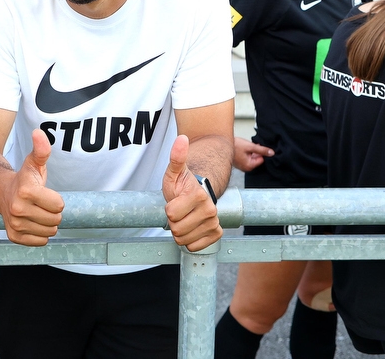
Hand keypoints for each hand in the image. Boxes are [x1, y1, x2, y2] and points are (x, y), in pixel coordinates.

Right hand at [0, 129, 63, 245]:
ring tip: (36, 212)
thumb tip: (38, 132)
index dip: (56, 199)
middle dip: (53, 212)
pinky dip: (40, 234)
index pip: (59, 205)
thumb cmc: (24, 178)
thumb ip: (41, 149)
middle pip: (56, 220)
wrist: (1, 193)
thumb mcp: (33, 162)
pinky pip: (42, 241)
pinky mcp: (14, 236)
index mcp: (25, 191)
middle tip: (41, 203)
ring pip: (50, 232)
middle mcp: (17, 209)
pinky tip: (31, 222)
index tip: (45, 193)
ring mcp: (14, 224)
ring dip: (47, 223)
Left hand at [162, 135, 222, 250]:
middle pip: (177, 229)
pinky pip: (195, 246)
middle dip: (172, 222)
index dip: (168, 209)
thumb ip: (176, 157)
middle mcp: (210, 209)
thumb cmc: (183, 184)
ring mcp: (214, 222)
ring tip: (184, 218)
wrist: (198, 194)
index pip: (171, 214)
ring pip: (184, 240)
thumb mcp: (174, 171)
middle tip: (178, 211)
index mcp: (199, 194)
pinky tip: (191, 228)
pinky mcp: (216, 233)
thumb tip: (181, 139)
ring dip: (180, 232)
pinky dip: (189, 241)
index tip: (174, 201)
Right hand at [233, 136, 272, 171]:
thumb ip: (262, 150)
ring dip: (249, 152)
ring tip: (243, 147)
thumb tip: (271, 153)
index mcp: (249, 166)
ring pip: (250, 157)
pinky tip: (240, 148)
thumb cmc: (233, 147)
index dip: (260, 152)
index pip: (261, 159)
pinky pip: (245, 157)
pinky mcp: (237, 162)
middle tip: (249, 146)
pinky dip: (244, 153)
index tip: (256, 147)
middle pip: (256, 158)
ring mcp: (241, 165)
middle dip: (255, 152)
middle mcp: (245, 168)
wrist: (220, 145)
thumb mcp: (250, 147)